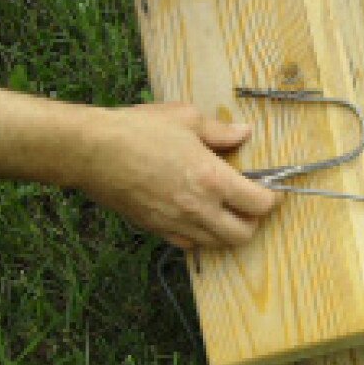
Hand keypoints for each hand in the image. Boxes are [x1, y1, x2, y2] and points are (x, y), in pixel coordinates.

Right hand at [79, 102, 279, 248]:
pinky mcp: (157, 230)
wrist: (92, 152)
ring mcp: (177, 224)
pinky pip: (190, 245)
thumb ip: (220, 131)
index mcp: (212, 178)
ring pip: (217, 244)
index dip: (271, 199)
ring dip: (227, 231)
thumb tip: (244, 133)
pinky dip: (200, 236)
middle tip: (247, 204)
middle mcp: (199, 208)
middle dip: (252, 222)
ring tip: (223, 210)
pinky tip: (195, 217)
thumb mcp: (186, 119)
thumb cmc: (137, 130)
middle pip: (243, 235)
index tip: (270, 190)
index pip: (259, 204)